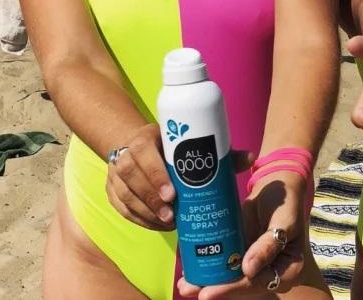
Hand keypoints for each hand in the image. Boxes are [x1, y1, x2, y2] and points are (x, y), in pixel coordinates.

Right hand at [106, 123, 252, 231]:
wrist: (140, 144)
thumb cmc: (174, 145)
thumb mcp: (191, 142)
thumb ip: (219, 151)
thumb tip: (251, 158)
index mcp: (145, 137)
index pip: (143, 151)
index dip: (155, 173)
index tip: (172, 193)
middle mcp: (125, 153)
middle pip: (131, 176)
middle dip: (151, 199)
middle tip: (173, 215)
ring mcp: (114, 173)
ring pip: (125, 195)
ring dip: (146, 213)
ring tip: (169, 223)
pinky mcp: (111, 190)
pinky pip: (121, 208)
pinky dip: (139, 219)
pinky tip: (157, 224)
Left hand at [178, 171, 307, 297]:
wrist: (278, 186)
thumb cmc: (286, 202)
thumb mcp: (283, 220)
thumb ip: (268, 245)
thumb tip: (248, 270)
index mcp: (287, 270)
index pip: (258, 282)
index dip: (234, 287)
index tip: (210, 291)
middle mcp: (270, 272)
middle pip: (241, 285)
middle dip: (215, 288)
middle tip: (188, 289)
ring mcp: (254, 263)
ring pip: (231, 278)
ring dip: (208, 281)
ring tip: (185, 285)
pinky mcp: (242, 253)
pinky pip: (226, 263)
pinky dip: (210, 267)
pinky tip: (191, 270)